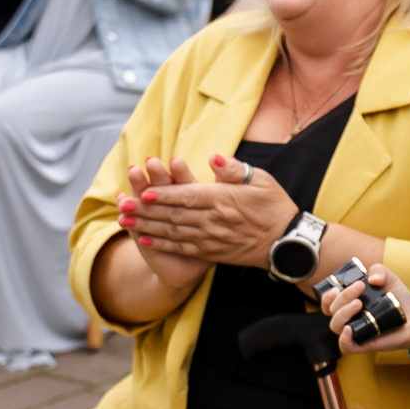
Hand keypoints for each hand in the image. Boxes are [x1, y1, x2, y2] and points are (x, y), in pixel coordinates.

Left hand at [115, 152, 300, 269]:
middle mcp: (212, 220)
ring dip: (147, 227)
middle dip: (145, 211)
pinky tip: (145, 240)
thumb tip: (212, 156)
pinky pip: (182, 248)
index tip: (143, 191)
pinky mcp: (212, 252)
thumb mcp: (260, 180)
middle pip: (173, 215)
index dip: (163, 195)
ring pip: (172, 232)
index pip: (186, 196)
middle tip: (122, 207)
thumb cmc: (275, 207)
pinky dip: (162, 244)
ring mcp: (211, 239)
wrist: (287, 243)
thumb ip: (233, 169)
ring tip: (124, 222)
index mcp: (222, 199)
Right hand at [321, 261, 409, 353]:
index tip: (337, 287)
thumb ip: (380, 271)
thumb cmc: (399, 299)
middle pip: (332, 310)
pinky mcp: (363, 344)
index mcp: (349, 302)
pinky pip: (346, 346)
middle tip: (360, 287)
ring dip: (343, 313)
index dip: (327, 295)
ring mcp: (355, 331)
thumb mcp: (390, 279)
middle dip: (342, 297)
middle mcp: (349, 316)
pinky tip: (349, 329)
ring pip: (335, 325)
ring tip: (359, 304)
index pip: (328, 301)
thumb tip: (372, 278)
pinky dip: (344, 338)